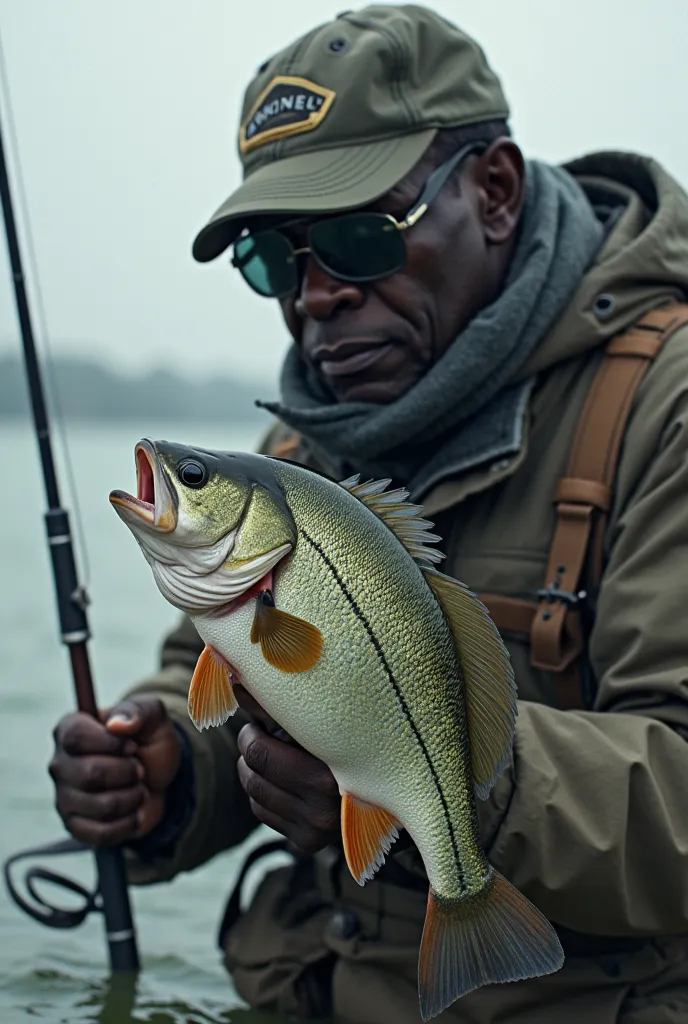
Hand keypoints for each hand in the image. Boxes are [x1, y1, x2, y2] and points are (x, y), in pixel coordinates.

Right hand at [49, 697, 181, 845]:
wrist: (156, 778)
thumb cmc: (148, 742)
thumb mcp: (154, 717)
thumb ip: (139, 711)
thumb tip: (118, 724)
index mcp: (70, 729)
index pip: (76, 738)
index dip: (111, 744)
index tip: (133, 746)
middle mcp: (60, 763)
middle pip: (90, 774)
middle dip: (128, 772)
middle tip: (139, 769)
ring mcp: (64, 797)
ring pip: (100, 806)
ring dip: (132, 797)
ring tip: (138, 788)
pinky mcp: (74, 825)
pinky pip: (101, 833)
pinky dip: (128, 823)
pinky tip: (134, 811)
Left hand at [234, 684, 340, 853]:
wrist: (387, 789)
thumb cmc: (351, 742)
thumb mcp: (321, 723)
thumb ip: (279, 706)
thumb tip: (240, 682)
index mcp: (330, 774)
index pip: (260, 749)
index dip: (251, 727)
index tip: (253, 711)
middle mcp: (324, 807)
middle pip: (253, 768)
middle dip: (250, 743)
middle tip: (260, 730)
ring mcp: (315, 828)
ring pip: (253, 790)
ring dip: (252, 767)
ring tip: (271, 752)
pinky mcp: (306, 842)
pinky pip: (261, 811)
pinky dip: (263, 791)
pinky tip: (282, 778)